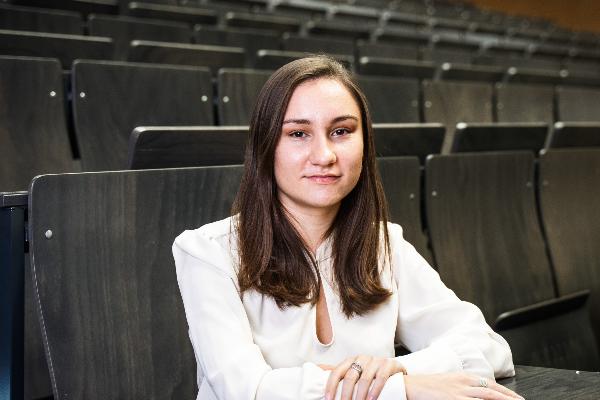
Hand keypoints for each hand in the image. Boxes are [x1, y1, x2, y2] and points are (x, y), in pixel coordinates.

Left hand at [322, 355, 405, 399]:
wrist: (395, 373)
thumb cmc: (370, 374)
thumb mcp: (354, 372)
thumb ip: (339, 372)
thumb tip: (317, 369)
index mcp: (350, 360)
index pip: (336, 371)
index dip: (331, 386)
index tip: (328, 399)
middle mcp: (362, 358)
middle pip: (350, 376)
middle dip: (345, 394)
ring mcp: (375, 360)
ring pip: (365, 378)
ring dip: (360, 394)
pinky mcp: (388, 364)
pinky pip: (381, 377)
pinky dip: (375, 389)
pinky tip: (371, 399)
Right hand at [404, 373, 523, 399]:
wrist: (409, 386)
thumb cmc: (427, 386)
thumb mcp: (449, 383)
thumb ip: (465, 387)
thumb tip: (481, 392)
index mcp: (464, 377)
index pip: (491, 385)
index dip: (506, 393)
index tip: (517, 398)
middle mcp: (464, 383)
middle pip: (492, 391)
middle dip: (509, 398)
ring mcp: (458, 392)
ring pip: (486, 397)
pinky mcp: (452, 399)